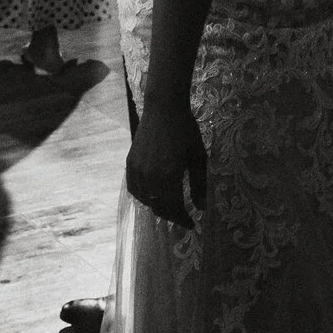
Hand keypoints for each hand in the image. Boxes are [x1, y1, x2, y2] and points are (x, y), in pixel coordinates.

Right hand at [125, 98, 206, 227]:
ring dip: (158, 207)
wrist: (163, 108)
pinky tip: (152, 196)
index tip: (192, 224)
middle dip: (172, 216)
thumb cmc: (186, 130)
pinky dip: (143, 197)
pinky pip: (134, 189)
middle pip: (158, 207)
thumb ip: (199, 185)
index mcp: (169, 175)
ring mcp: (137, 170)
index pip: (174, 207)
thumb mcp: (198, 158)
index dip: (183, 219)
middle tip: (183, 218)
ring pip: (145, 200)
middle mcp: (150, 176)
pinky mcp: (130, 163)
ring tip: (170, 208)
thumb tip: (202, 208)